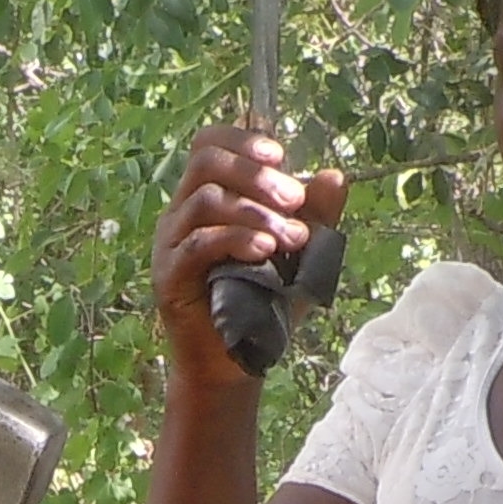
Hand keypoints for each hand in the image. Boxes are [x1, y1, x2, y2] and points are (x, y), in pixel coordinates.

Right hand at [153, 124, 343, 389]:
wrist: (237, 363)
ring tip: (292, 238)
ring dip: (255, 211)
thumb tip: (333, 175)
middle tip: (295, 200)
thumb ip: (317, 216)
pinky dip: (236, 239)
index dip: (242, 140)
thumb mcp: (302, 254)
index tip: (280, 156)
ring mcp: (171, 243)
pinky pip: (197, 243)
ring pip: (205, 200)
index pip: (210, 145)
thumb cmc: (266, 302)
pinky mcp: (169, 276)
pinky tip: (265, 251)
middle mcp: (182, 213)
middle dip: (255, 173)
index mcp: (208, 197)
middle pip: (206, 162)